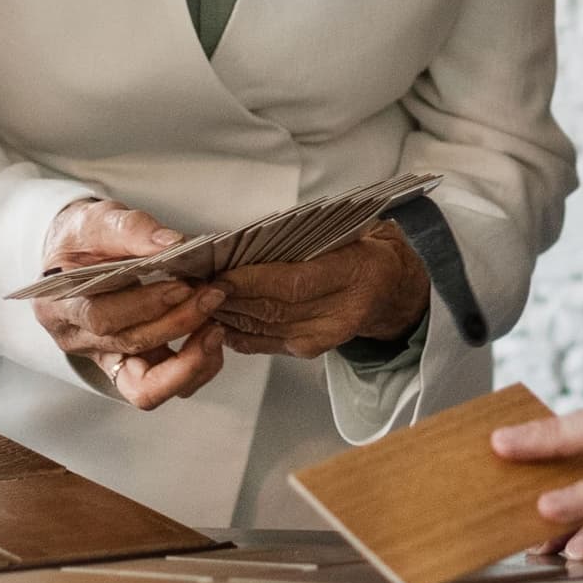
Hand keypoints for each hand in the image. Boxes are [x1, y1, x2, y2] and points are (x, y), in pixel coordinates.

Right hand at [29, 199, 228, 409]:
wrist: (78, 255)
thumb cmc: (83, 239)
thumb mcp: (98, 219)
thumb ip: (131, 229)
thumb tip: (172, 243)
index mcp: (59, 305)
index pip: (100, 317)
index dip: (145, 305)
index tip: (182, 286)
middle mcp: (77, 340)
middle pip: (130, 346)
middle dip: (179, 323)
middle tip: (212, 295)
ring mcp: (104, 358)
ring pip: (146, 388)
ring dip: (190, 361)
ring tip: (215, 325)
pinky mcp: (130, 365)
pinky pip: (162, 384)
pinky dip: (193, 367)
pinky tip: (210, 335)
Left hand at [213, 224, 429, 358]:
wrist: (388, 288)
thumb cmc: (360, 251)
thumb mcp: (342, 231)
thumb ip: (297, 238)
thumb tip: (243, 241)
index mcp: (353, 276)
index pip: (292, 283)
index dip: (250, 281)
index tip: (217, 273)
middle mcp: (338, 315)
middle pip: (271, 309)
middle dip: (228, 297)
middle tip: (194, 283)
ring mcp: (321, 338)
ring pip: (261, 327)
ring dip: (225, 313)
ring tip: (197, 297)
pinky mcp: (306, 351)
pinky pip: (261, 342)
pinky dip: (234, 329)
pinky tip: (214, 317)